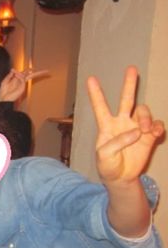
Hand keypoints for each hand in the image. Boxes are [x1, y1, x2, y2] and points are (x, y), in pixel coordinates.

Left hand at [0, 69, 48, 101]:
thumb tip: (13, 70)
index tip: (31, 69)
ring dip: (20, 72)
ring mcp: (22, 85)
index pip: (25, 74)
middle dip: (39, 73)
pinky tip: (16, 74)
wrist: (3, 99)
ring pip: (28, 76)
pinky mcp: (22, 87)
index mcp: (17, 80)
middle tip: (47, 71)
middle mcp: (21, 82)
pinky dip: (19, 75)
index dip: (28, 71)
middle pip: (31, 76)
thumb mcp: (4, 82)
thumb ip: (9, 76)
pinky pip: (22, 78)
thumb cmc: (3, 92)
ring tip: (15, 72)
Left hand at [87, 66, 164, 184]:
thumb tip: (136, 131)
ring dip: (146, 118)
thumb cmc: (108, 166)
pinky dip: (157, 127)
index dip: (96, 94)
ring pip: (143, 111)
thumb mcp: (104, 156)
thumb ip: (117, 142)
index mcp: (106, 126)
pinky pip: (157, 125)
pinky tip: (155, 134)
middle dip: (129, 84)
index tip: (90, 79)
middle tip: (131, 69)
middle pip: (126, 100)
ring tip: (145, 130)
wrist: (121, 178)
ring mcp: (136, 128)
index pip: (100, 107)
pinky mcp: (149, 136)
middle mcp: (122, 123)